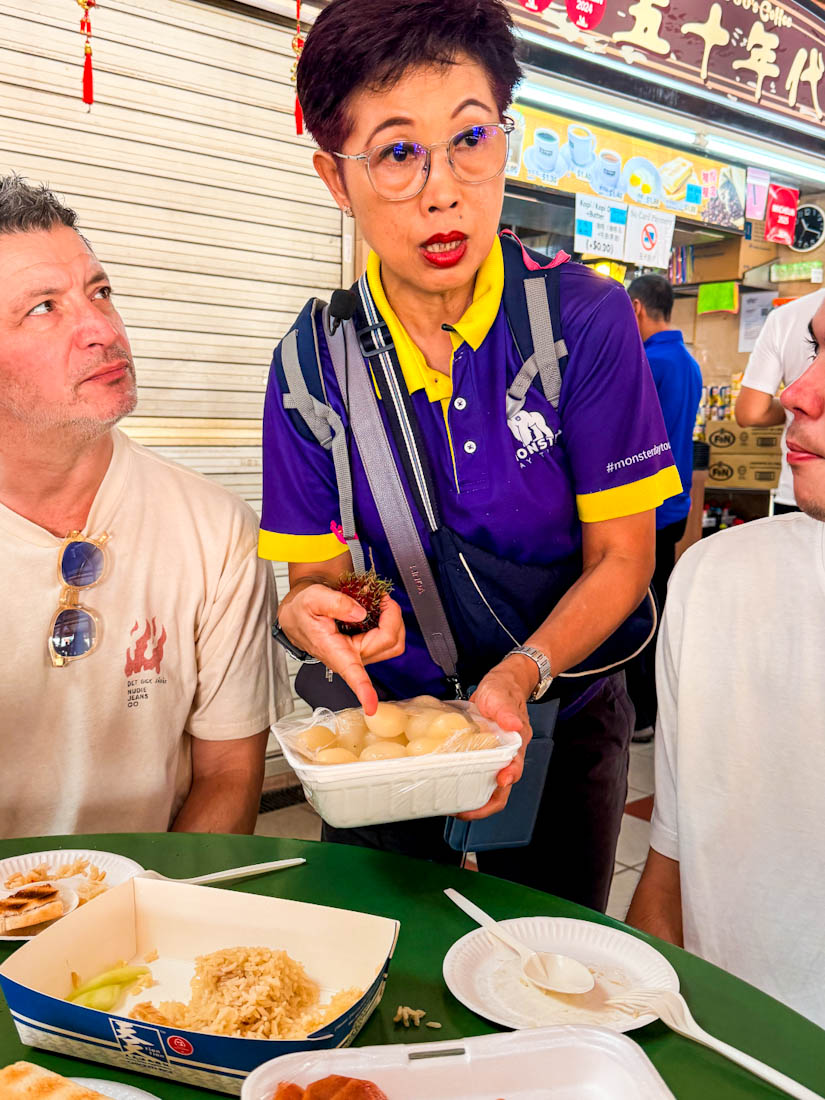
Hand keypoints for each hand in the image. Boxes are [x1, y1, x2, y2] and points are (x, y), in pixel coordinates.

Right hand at [278, 583, 404, 712]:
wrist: (299, 614)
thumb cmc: (302, 611)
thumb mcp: (312, 599)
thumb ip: (335, 603)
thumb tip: (360, 613)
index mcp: (336, 653)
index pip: (353, 675)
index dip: (364, 691)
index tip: (371, 707)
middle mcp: (352, 657)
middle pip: (388, 644)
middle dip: (392, 617)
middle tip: (381, 598)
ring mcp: (363, 653)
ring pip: (394, 642)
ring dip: (394, 619)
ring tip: (380, 601)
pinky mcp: (369, 647)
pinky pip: (391, 637)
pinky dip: (391, 620)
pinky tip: (378, 607)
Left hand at [456, 654, 535, 819]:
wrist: (501, 683)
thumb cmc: (503, 689)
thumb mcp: (501, 695)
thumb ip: (506, 709)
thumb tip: (512, 724)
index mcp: (516, 742)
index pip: (515, 768)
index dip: (507, 780)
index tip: (499, 783)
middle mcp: (508, 754)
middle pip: (502, 788)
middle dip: (486, 804)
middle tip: (464, 811)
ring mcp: (495, 756)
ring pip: (488, 786)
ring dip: (474, 799)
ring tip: (453, 806)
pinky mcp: (483, 754)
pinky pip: (477, 774)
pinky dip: (466, 784)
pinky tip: (451, 786)